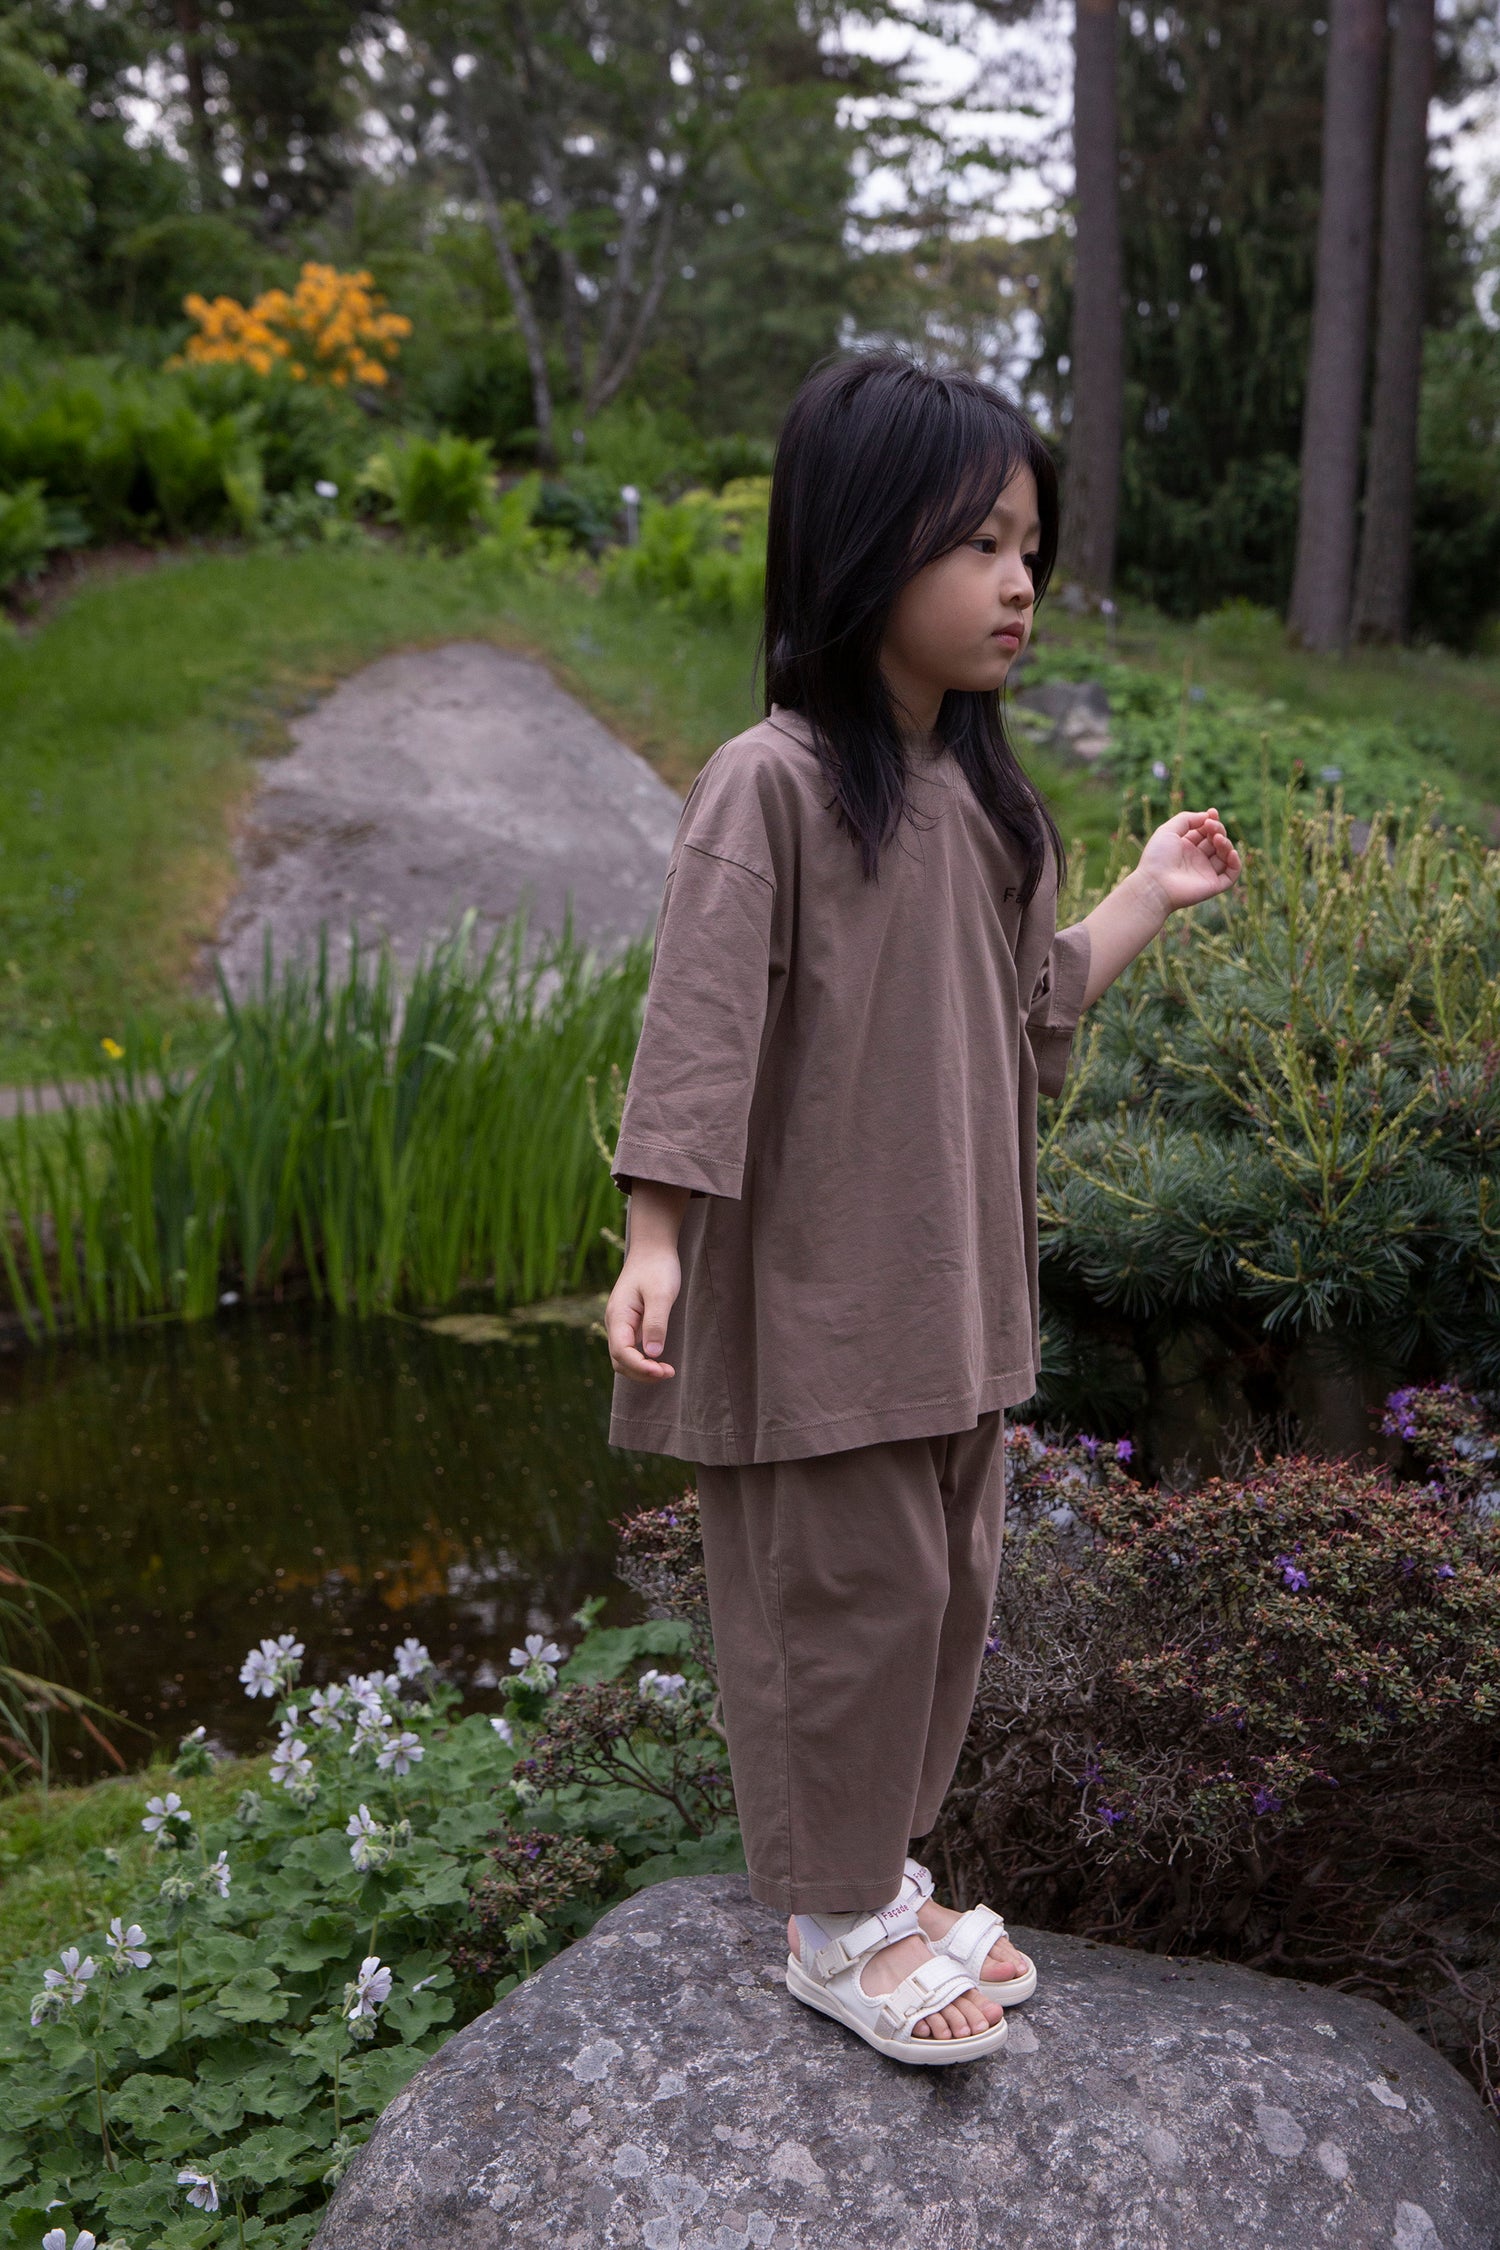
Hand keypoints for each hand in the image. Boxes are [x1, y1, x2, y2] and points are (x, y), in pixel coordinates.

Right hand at [606, 1245, 680, 1382]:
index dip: (640, 1366)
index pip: (621, 1352)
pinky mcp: (630, 1324)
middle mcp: (615, 1323)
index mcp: (618, 1316)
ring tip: (666, 1370)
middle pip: (620, 1361)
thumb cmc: (657, 1267)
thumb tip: (652, 1353)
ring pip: (624, 1358)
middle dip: (641, 1372)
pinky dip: (643, 1360)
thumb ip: (656, 1323)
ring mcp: (621, 1324)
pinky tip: (659, 1361)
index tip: (662, 1371)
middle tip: (669, 1372)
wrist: (652, 1248)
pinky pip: (630, 1349)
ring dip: (642, 1369)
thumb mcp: (661, 1294)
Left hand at [1133, 808, 1240, 914]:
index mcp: (1185, 846)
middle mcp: (1196, 859)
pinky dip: (1236, 863)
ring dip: (1226, 844)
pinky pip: (1231, 875)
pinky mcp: (1212, 886)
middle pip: (1216, 841)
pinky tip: (1231, 853)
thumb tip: (1207, 816)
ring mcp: (1205, 872)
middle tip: (1212, 827)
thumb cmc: (1157, 857)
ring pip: (1225, 855)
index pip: (1205, 831)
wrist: (1154, 884)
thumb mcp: (1168, 830)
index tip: (1212, 813)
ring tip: (1217, 839)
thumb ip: (1187, 819)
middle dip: (1218, 830)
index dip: (1211, 821)